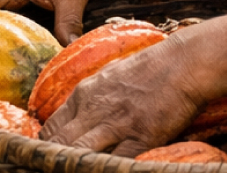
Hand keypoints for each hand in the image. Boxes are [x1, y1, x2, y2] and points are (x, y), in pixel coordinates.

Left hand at [41, 37, 208, 154]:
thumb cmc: (148, 67)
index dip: (45, 148)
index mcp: (84, 93)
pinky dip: (105, 168)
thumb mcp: (108, 76)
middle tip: (51, 168)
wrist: (181, 64)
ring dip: (75, 164)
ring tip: (72, 170)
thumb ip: (89, 97)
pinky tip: (102, 170)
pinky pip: (116, 162)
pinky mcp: (140, 139)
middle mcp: (95, 110)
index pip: (50, 128)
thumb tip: (74, 115)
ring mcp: (117, 125)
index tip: (47, 158)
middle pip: (59, 144)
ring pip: (81, 155)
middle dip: (52, 161)